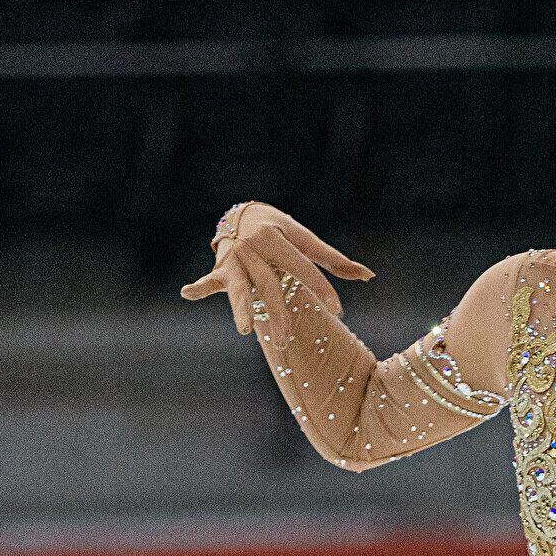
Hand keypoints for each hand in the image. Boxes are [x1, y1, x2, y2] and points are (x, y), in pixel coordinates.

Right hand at [179, 203, 374, 332]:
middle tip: (287, 341)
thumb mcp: (306, 241)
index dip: (321, 287)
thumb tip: (369, 276)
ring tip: (244, 330)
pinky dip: (198, 288)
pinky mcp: (221, 268)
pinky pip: (209, 280)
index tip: (339, 309)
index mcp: (277, 239)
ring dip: (240, 309)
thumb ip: (335, 261)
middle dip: (278, 314)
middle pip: (268, 286)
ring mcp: (234, 259)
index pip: (302, 267)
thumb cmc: (282, 231)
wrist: (243, 213)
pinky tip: (187, 294)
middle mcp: (253, 248)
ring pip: (238, 288)